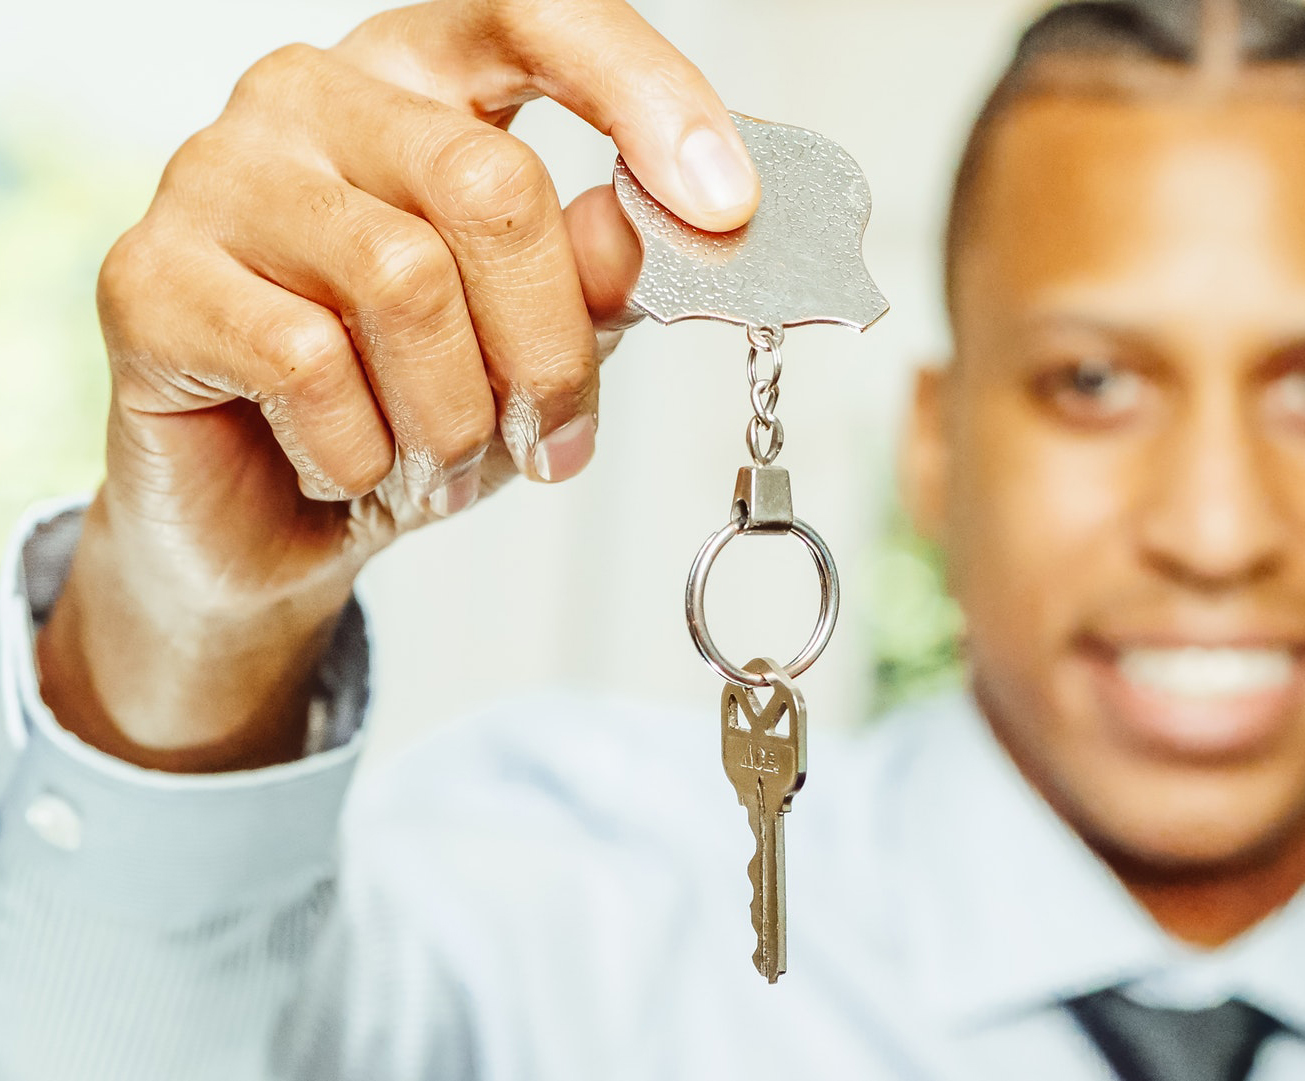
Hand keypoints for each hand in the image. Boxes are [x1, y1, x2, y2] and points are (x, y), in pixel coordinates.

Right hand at [37, 0, 758, 769]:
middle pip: (493, 184)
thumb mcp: (532, 340)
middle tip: (558, 436)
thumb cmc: (409, 406)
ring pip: (404, 278)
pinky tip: (356, 464)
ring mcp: (216, 173)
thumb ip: (590, 271)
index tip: (727, 207)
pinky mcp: (149, 275)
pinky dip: (365, 448)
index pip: (539, 17)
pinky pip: (308, 360)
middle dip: (551, 346)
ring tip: (450, 459)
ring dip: (457, 413)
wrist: (273, 519)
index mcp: (421, 78)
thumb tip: (651, 219)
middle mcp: (312, 95)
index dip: (646, 97)